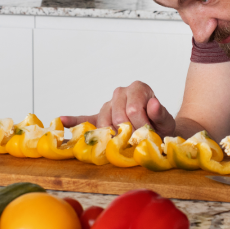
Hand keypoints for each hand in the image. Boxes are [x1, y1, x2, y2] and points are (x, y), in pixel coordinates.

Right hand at [60, 81, 176, 135]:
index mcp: (138, 88)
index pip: (132, 109)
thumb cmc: (161, 125)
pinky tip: (62, 120)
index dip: (140, 126)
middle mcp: (121, 92)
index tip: (147, 135)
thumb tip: (154, 104)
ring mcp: (108, 103)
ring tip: (122, 140)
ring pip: (104, 120)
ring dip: (112, 134)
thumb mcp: (167, 121)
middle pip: (118, 116)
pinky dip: (74, 120)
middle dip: (128, 132)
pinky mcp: (99, 115)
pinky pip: (85, 118)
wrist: (157, 130)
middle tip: (136, 140)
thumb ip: (161, 114)